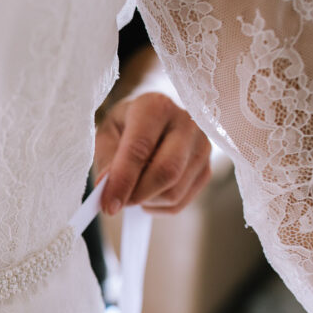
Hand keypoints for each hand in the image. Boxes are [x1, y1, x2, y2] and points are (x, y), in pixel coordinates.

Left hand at [94, 92, 212, 215]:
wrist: (155, 120)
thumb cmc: (125, 126)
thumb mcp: (107, 133)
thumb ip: (106, 159)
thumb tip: (107, 188)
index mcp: (156, 107)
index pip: (140, 149)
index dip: (123, 181)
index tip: (108, 205)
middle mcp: (186, 122)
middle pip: (167, 172)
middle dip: (137, 195)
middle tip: (115, 203)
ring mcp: (202, 146)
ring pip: (174, 192)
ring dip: (146, 201)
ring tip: (132, 190)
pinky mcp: (207, 168)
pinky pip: (181, 202)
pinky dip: (158, 206)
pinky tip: (148, 192)